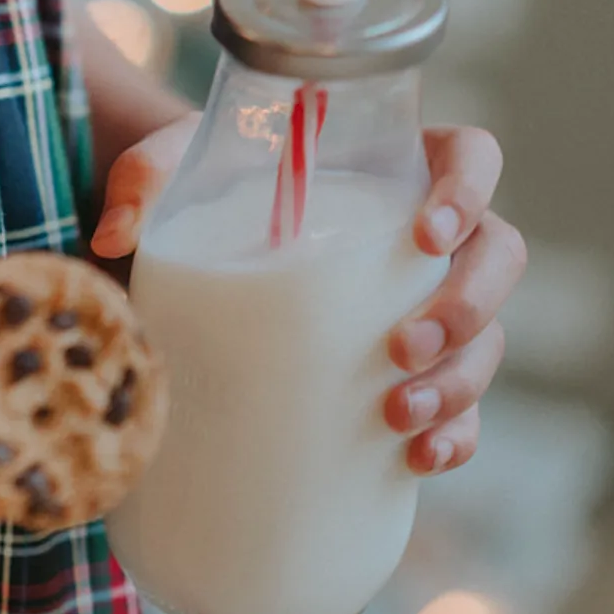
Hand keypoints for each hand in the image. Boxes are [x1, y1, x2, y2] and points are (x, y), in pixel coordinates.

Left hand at [90, 121, 524, 476]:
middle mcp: (430, 237)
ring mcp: (433, 306)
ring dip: (460, 381)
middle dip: (469, 308)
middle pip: (501, 256)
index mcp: (394, 165)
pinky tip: (418, 458)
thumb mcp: (174, 166)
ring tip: (397, 413)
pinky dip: (455, 435)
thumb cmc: (204, 186)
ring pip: (489, 340)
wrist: (199, 250)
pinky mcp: (418, 372)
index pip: (473, 155)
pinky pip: (467, 409)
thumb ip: (143, 178)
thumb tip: (113, 235)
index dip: (472, 188)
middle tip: (400, 345)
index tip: (428, 234)